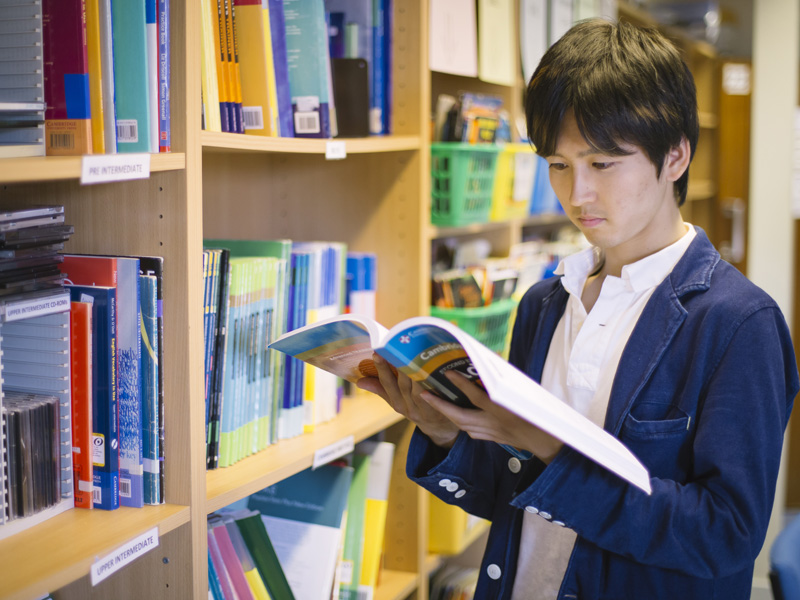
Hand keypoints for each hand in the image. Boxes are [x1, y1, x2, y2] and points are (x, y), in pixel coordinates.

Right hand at [356, 353, 459, 447]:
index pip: (386, 384)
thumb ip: (381, 389)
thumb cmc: (417, 408)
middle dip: (399, 366)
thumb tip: (359, 381)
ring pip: (418, 391)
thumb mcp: (398, 402)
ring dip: (415, 373)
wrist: (440, 429)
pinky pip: (434, 397)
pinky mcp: (439, 411)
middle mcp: (409, 408)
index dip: (381, 369)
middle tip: (397, 348)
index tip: (376, 353)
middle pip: (403, 385)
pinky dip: (432, 384)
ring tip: (413, 355)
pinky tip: (432, 370)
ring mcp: (424, 411)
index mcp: (397, 403)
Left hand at [421, 370, 563, 462]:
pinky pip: (472, 431)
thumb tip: (490, 362)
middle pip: (460, 416)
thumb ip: (507, 381)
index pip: (477, 396)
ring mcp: (492, 433)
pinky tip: (456, 417)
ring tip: (434, 402)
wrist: (548, 441)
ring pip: (463, 425)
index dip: (461, 384)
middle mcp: (493, 424)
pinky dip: (461, 423)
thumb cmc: (540, 414)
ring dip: (447, 414)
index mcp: (501, 410)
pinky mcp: (493, 438)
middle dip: (440, 405)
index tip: (447, 373)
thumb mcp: (526, 394)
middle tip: (423, 394)